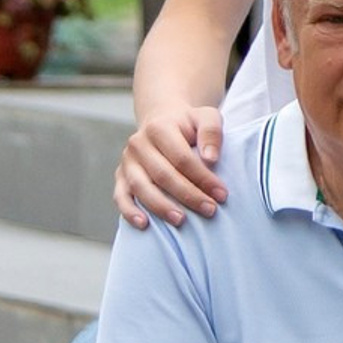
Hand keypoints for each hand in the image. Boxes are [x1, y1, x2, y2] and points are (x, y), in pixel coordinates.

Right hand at [116, 107, 226, 227]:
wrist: (162, 121)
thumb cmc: (189, 125)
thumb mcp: (206, 118)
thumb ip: (211, 132)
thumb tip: (210, 158)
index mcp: (159, 128)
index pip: (182, 158)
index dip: (203, 178)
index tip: (222, 194)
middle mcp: (138, 144)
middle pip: (163, 175)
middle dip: (188, 195)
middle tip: (210, 210)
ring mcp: (127, 162)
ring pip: (141, 187)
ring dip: (161, 207)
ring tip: (182, 221)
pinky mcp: (120, 176)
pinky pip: (121, 196)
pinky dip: (129, 211)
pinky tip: (144, 224)